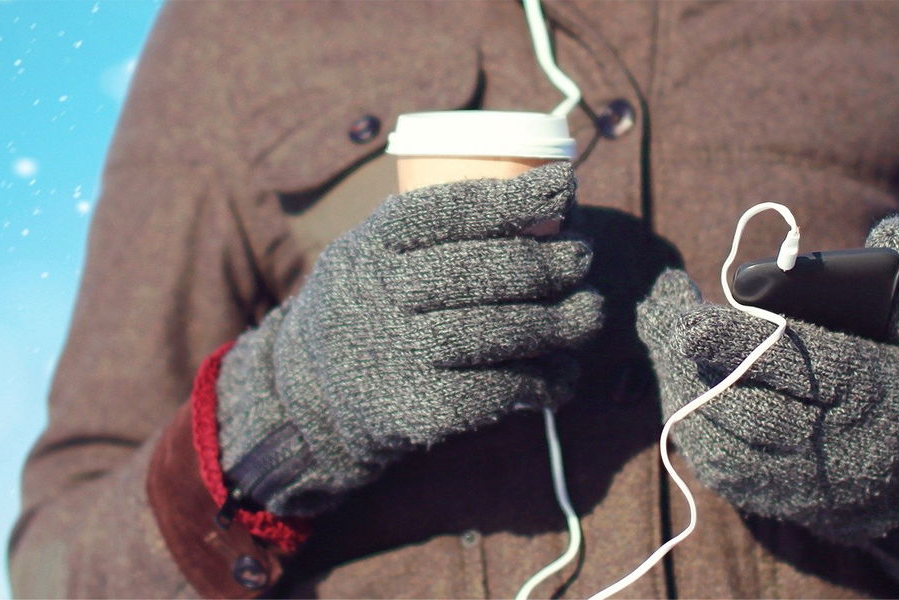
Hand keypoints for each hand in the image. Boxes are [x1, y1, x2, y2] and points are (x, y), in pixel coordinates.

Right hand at [216, 162, 603, 515]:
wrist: (309, 394)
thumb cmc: (374, 304)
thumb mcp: (378, 251)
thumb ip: (441, 227)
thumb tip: (554, 194)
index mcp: (370, 246)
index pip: (442, 213)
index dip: (508, 200)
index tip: (563, 188)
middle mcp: (377, 297)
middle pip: (478, 272)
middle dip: (545, 263)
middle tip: (582, 257)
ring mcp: (395, 355)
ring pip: (496, 331)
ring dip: (559, 322)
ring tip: (590, 313)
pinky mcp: (416, 409)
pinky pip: (496, 390)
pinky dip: (543, 380)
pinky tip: (564, 374)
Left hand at [636, 215, 898, 586]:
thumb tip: (895, 229)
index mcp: (874, 394)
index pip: (800, 368)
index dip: (740, 346)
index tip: (691, 322)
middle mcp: (838, 447)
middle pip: (751, 408)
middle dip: (699, 364)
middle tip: (665, 316)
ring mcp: (806, 483)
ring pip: (727, 442)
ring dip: (687, 390)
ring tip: (665, 338)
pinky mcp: (779, 501)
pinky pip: (722, 469)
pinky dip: (693, 425)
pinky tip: (680, 384)